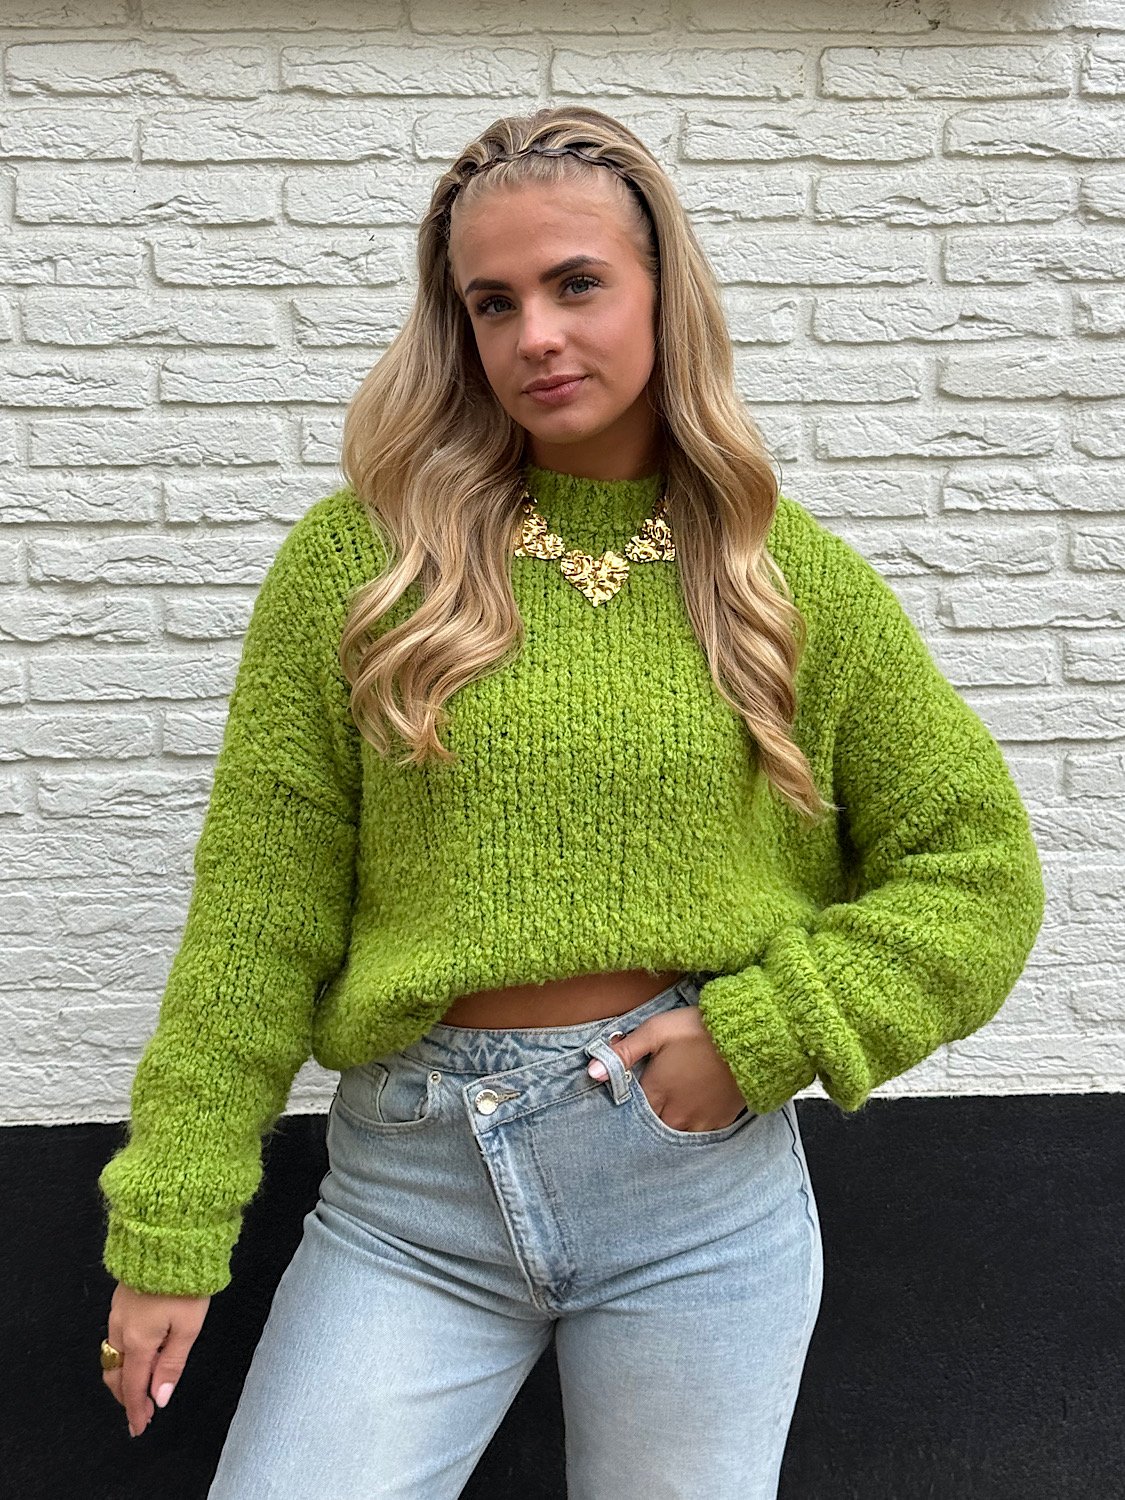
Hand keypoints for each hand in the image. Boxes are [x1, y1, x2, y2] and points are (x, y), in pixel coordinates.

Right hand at [102, 1281, 210, 1437]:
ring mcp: (117, 1313)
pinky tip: (134, 1354)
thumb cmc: (185, 1283)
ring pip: (113, 1355)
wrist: (169, 1240)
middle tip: (139, 1413)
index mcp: (138, 1341)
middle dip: (126, 1397)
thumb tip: (159, 1398)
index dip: (136, 1410)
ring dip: (122, 1376)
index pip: (132, 1386)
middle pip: (117, 1374)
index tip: (140, 1427)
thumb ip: (172, 1365)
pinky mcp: (120, 1299)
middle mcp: (121, 1329)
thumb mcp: (188, 1327)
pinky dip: (122, 1355)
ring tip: (137, 1389)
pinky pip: (114, 1336)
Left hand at [587, 1006, 748, 1130]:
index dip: (626, 1106)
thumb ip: (623, 1053)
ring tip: (671, 1108)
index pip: (630, 1113)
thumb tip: (591, 1072)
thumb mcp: (656, 1031)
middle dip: (647, 1119)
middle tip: (649, 1103)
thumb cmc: (698, 1030)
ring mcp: (699, 1123)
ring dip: (670, 1123)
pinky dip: (693, 1125)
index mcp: (655, 1095)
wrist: (749, 1037)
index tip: (625, 1098)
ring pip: (675, 1133)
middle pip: (652, 1127)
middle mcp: (675, 1116)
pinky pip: (700, 1134)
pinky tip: (693, 1111)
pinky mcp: (721, 1122)